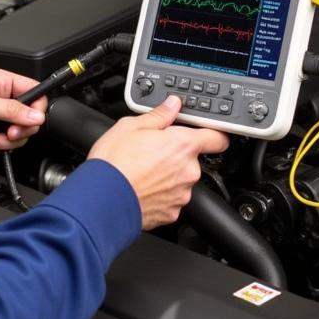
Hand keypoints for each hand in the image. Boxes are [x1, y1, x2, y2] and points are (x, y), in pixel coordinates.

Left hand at [0, 70, 46, 156]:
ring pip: (22, 133)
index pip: (35, 92)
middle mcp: (3, 99)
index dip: (37, 108)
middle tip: (8, 132)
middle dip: (21, 129)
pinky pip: (10, 144)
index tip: (29, 120)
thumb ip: (11, 110)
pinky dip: (1, 147)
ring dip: (9, 141)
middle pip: (31, 116)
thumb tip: (36, 115)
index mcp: (3, 83)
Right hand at [89, 95, 228, 229]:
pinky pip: (171, 199)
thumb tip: (171, 106)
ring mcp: (181, 193)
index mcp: (182, 145)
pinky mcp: (172, 212)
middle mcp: (188, 170)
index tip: (208, 133)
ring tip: (143, 172)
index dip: (214, 134)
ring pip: (181, 180)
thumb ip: (158, 115)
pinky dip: (161, 194)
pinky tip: (143, 188)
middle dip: (177, 156)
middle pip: (193, 159)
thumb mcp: (131, 126)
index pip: (217, 138)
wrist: (101, 200)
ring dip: (169, 176)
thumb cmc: (113, 164)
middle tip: (153, 153)